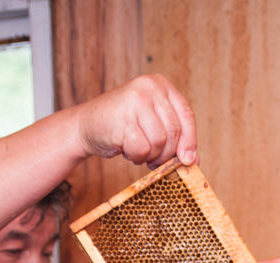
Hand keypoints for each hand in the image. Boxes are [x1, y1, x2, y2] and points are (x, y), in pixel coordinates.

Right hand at [75, 74, 197, 168]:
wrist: (85, 125)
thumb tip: (195, 160)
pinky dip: (136, 156)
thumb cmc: (122, 126)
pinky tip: (126, 149)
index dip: (190, 140)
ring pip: (160, 141)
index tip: (189, 160)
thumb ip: (174, 137)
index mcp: (160, 84)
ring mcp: (135, 100)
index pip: (186, 114)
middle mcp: (149, 87)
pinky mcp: (123, 118)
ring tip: (137, 150)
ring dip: (150, 156)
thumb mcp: (152, 124)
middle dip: (167, 153)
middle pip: (174, 131)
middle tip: (155, 160)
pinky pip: (142, 149)